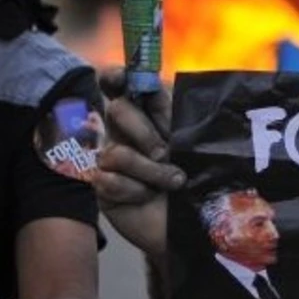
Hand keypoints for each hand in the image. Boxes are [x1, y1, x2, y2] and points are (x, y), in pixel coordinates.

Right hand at [92, 69, 183, 258]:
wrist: (195, 222)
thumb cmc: (196, 177)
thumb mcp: (189, 138)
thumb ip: (169, 109)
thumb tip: (150, 81)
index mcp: (144, 114)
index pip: (119, 85)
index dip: (115, 77)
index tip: (120, 77)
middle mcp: (122, 132)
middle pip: (116, 110)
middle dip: (144, 132)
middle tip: (166, 152)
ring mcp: (109, 160)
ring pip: (116, 152)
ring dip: (151, 171)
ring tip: (172, 184)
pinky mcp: (102, 188)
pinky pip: (109, 180)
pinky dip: (136, 191)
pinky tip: (147, 198)